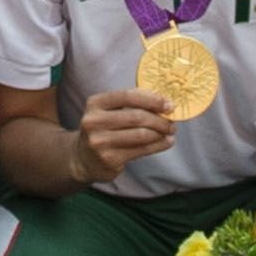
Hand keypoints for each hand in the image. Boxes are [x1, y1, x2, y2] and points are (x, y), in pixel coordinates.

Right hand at [64, 88, 181, 186]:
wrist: (83, 159)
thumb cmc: (103, 131)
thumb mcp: (108, 112)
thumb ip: (131, 105)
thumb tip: (164, 102)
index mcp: (95, 104)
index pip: (128, 96)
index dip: (152, 99)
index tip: (169, 104)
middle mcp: (94, 121)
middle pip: (136, 116)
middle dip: (159, 119)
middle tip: (172, 121)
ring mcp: (100, 142)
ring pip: (141, 135)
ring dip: (161, 133)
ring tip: (170, 132)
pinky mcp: (109, 159)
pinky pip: (141, 150)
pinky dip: (158, 145)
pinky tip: (166, 142)